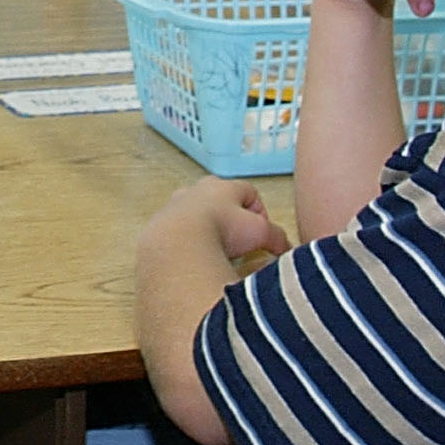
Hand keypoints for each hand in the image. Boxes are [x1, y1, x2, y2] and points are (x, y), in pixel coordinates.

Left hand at [157, 177, 288, 262]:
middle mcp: (195, 191)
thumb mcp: (259, 233)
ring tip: (213, 251)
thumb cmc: (221, 230)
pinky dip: (187, 243)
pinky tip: (193, 258)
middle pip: (218, 199)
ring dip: (206, 229)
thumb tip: (286, 248)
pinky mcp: (158, 226)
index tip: (262, 232)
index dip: (259, 211)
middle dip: (230, 218)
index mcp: (222, 186)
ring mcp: (173, 207)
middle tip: (238, 240)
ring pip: (195, 214)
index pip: (248, 191)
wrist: (176, 243)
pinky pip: (176, 232)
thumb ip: (276, 237)